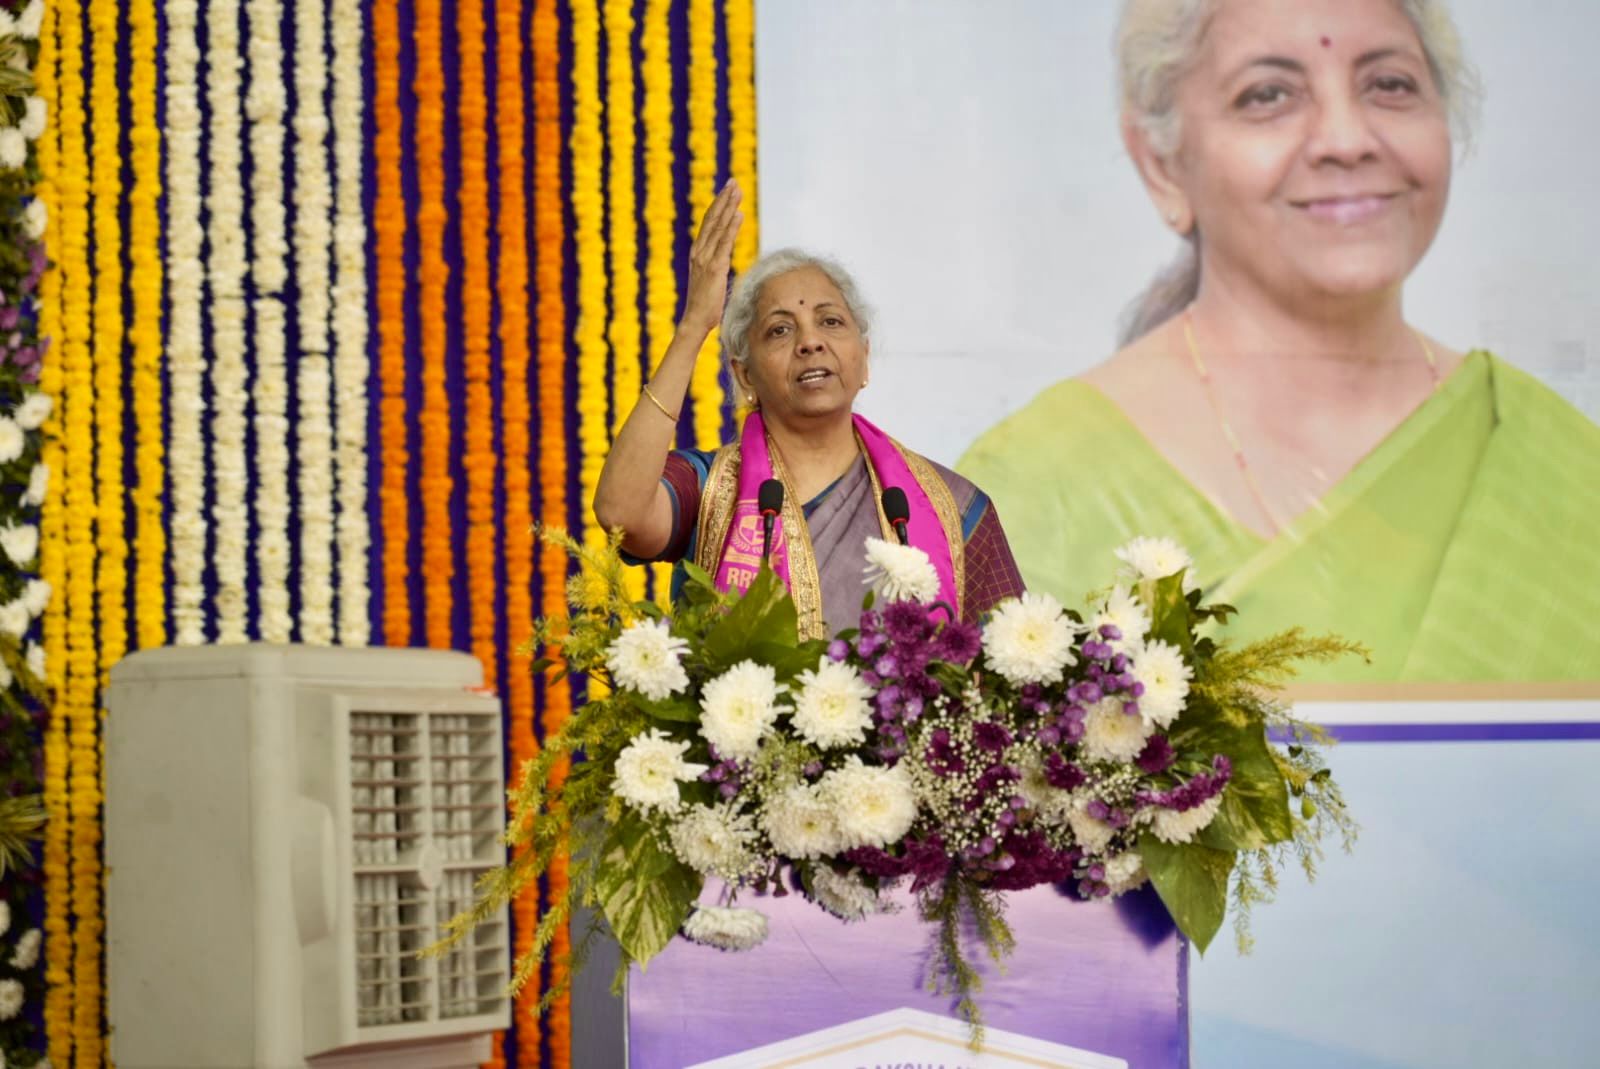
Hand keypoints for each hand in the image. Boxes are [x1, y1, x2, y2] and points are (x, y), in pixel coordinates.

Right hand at [680, 180, 742, 336]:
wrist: (695, 320)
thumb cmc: (705, 302)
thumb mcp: (709, 277)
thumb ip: (715, 262)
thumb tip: (724, 255)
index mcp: (698, 252)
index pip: (709, 222)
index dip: (718, 204)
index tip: (727, 189)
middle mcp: (699, 251)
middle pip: (713, 219)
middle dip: (724, 199)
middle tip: (734, 182)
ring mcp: (706, 259)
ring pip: (719, 227)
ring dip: (729, 207)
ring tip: (738, 191)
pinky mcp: (714, 268)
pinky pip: (724, 243)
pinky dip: (732, 227)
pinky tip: (739, 214)